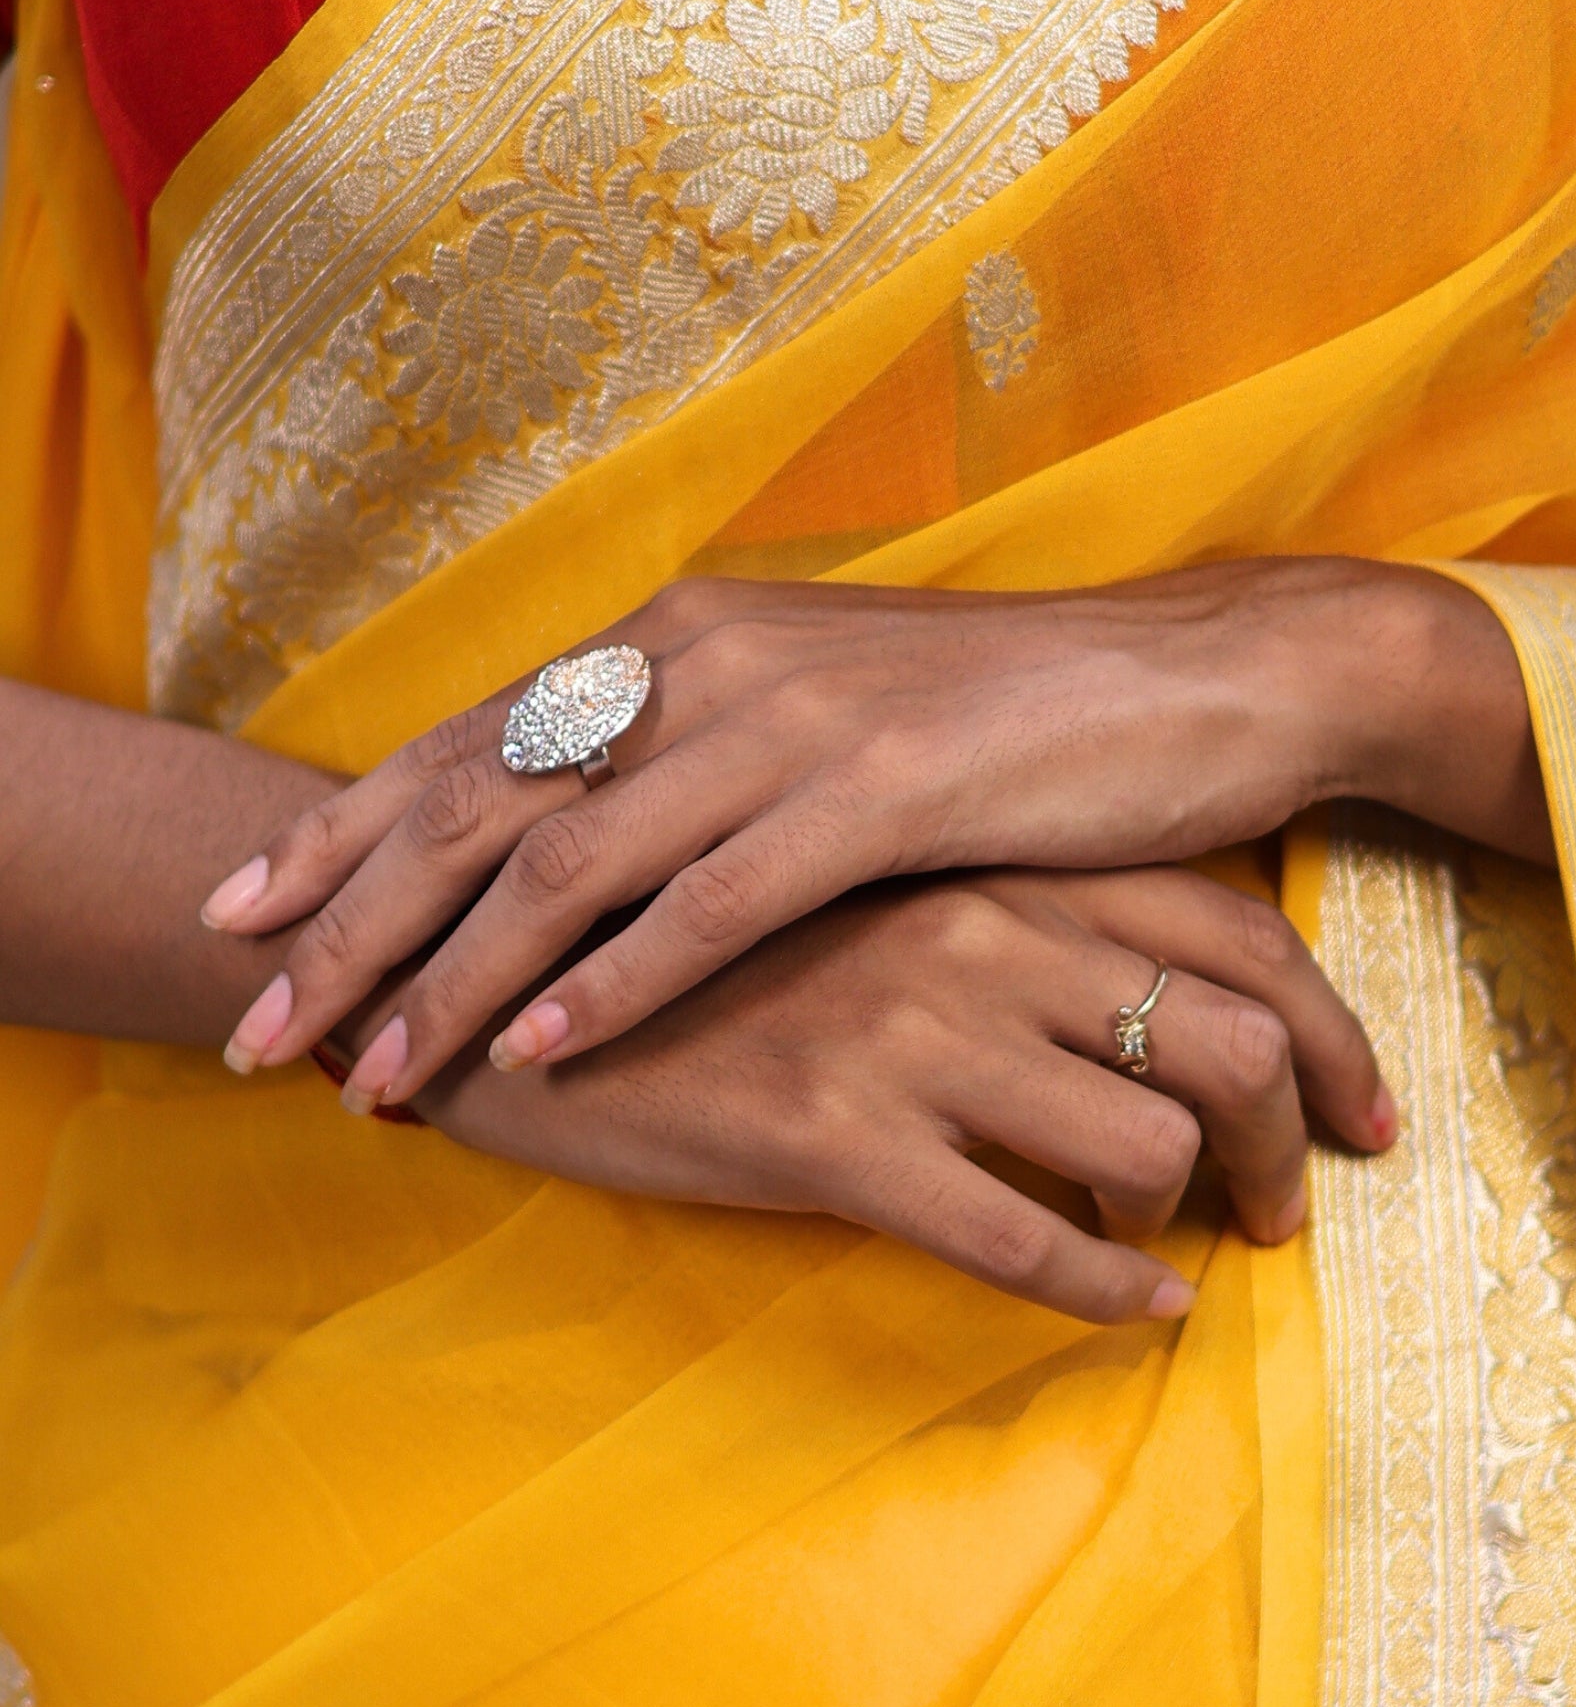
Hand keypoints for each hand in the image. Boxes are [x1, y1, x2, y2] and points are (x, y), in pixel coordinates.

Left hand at [201, 557, 1546, 1113]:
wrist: (1198, 681)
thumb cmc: (1006, 723)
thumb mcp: (819, 723)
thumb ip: (695, 761)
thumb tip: (585, 833)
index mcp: (685, 640)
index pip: (473, 744)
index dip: (348, 834)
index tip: (246, 917)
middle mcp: (709, 661)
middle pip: (484, 803)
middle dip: (354, 922)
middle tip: (260, 1024)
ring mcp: (790, 721)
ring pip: (575, 862)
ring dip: (458, 974)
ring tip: (371, 1065)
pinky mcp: (878, 791)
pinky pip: (714, 900)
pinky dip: (619, 977)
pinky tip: (546, 1044)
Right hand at [405, 865, 1392, 1322]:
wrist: (512, 983)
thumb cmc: (716, 956)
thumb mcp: (879, 904)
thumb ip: (1013, 924)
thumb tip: (1144, 1008)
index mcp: (999, 866)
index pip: (1236, 934)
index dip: (1332, 1037)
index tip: (1366, 1115)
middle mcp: (980, 934)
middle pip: (1227, 1038)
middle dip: (1293, 1142)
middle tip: (1293, 1211)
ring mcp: (912, 1033)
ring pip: (1149, 1141)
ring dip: (1203, 1222)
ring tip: (1190, 1255)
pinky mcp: (837, 1135)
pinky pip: (1023, 1238)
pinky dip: (1109, 1294)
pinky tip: (1139, 1318)